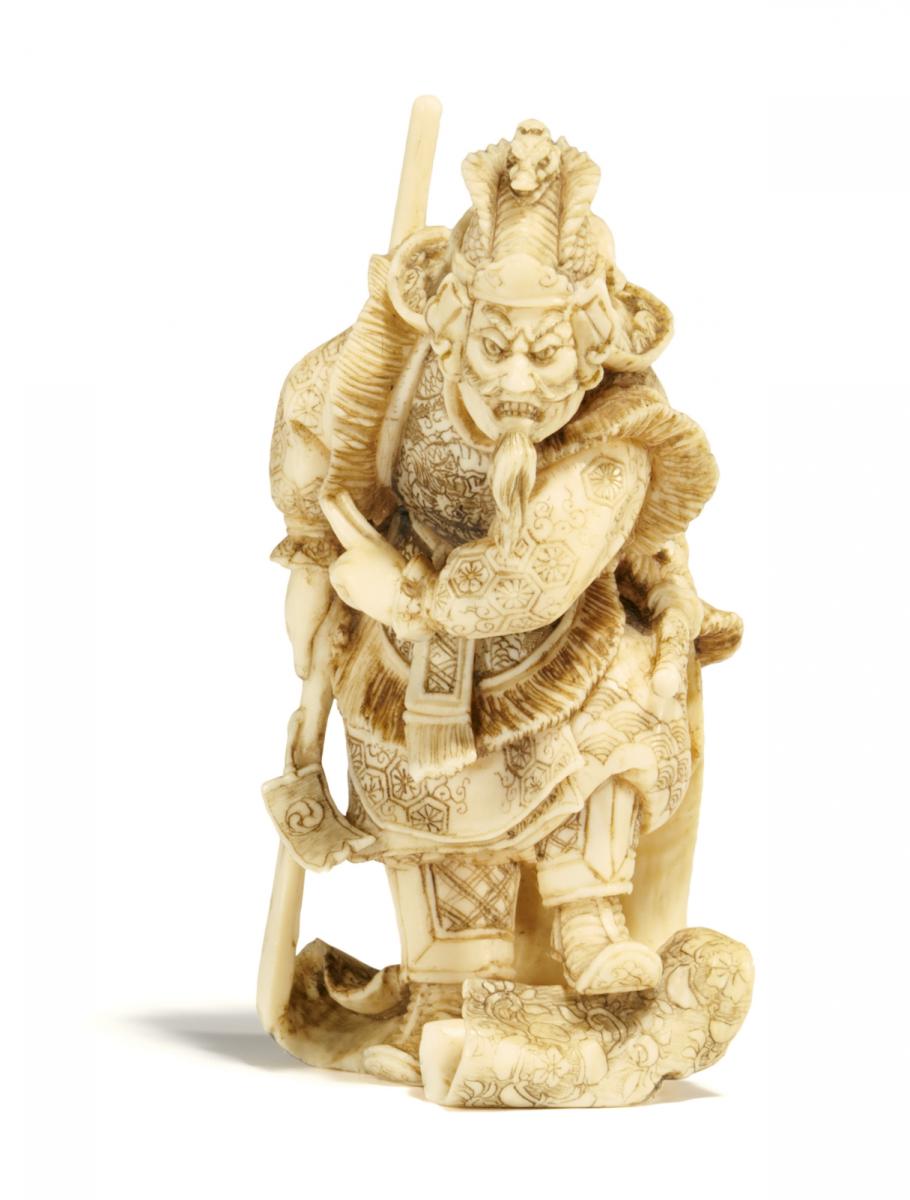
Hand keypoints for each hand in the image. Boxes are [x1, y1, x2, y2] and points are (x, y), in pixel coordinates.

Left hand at [322, 489, 404, 623]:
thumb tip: (344, 570)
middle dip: (333, 509)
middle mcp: (365, 544)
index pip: (361, 524)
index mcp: (379, 545)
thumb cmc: (401, 595)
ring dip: (350, 586)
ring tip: (371, 591)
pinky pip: (338, 582)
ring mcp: (352, 553)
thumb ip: (364, 566)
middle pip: (344, 524)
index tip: (341, 495)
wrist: (408, 598)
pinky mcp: (343, 565)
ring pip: (340, 571)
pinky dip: (348, 594)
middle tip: (325, 495)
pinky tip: (364, 594)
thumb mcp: (385, 574)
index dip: (350, 511)